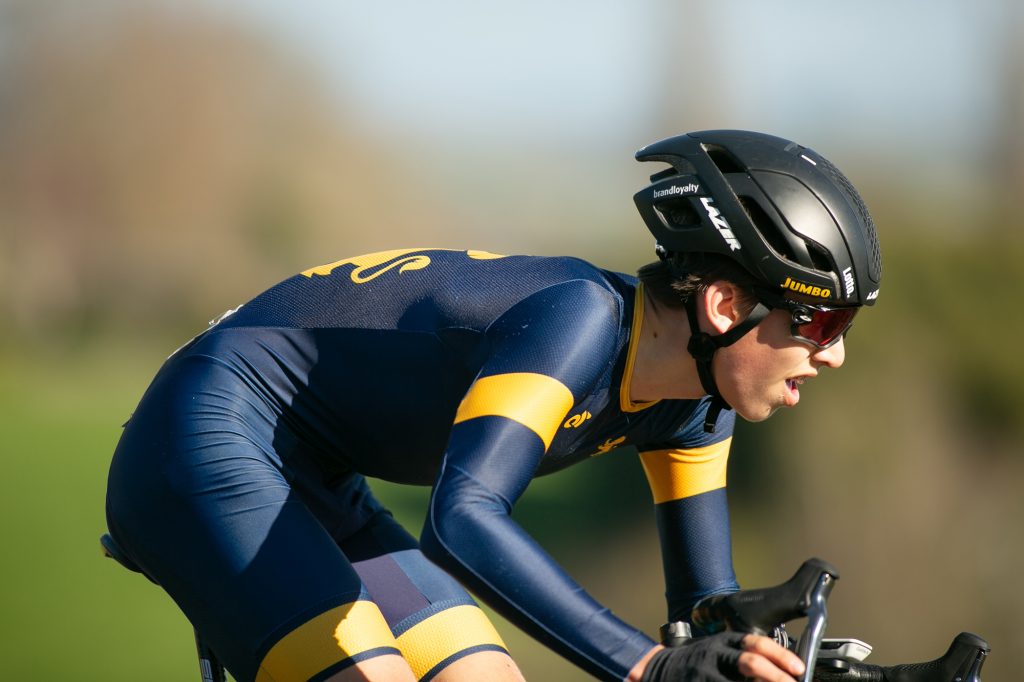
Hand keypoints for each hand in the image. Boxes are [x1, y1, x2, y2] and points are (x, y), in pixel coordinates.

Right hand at [638, 632, 804, 681]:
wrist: (659, 669)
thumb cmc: (699, 662)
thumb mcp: (721, 651)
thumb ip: (747, 657)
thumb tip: (783, 671)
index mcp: (726, 641)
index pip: (757, 643)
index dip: (781, 655)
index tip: (799, 669)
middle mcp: (716, 654)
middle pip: (750, 662)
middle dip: (776, 677)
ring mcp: (706, 673)